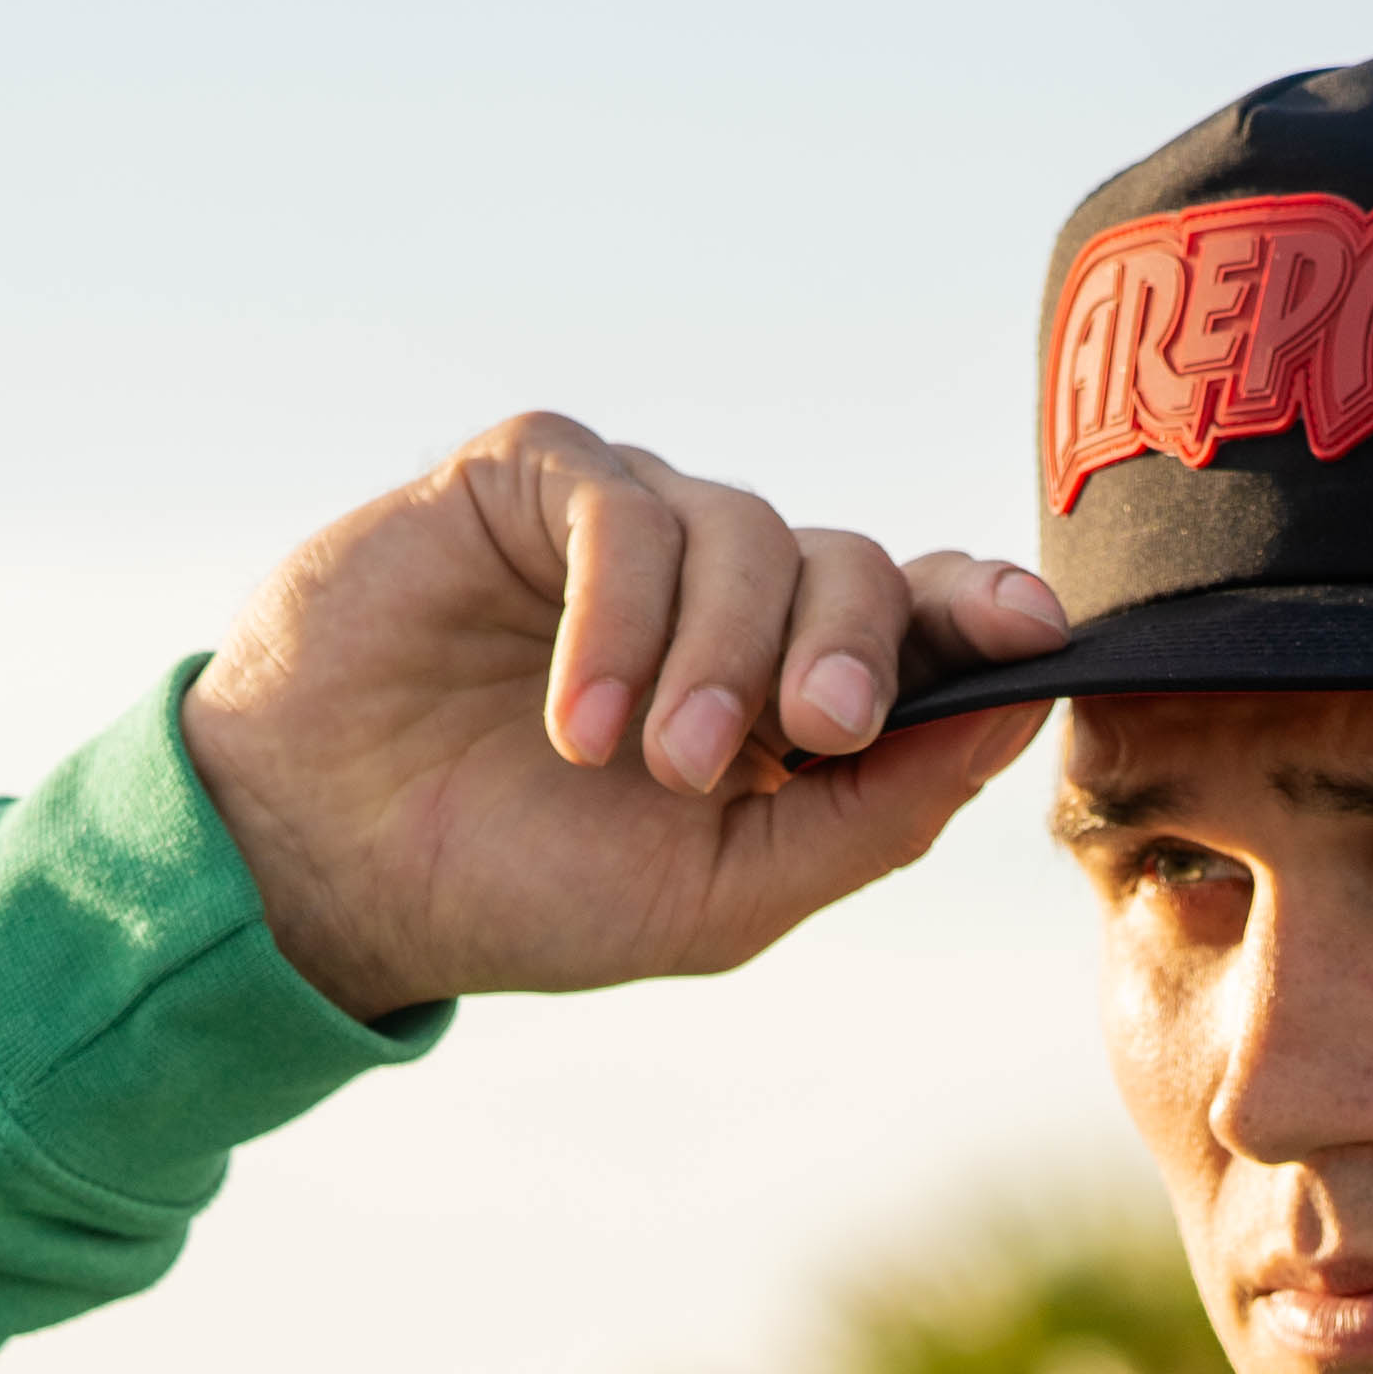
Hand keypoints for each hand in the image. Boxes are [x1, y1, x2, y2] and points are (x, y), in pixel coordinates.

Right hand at [181, 418, 1068, 1017]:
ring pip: (746, 530)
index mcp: (788, 687)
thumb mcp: (729, 894)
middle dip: (846, 651)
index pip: (919, 622)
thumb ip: (873, 816)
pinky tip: (580, 719)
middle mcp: (724, 591)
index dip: (982, 611)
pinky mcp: (527, 479)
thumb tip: (1013, 717)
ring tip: (649, 763)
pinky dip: (620, 614)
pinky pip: (622, 505)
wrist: (337, 868)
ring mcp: (630, 526)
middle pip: (851, 565)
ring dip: (716, 655)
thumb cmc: (531, 887)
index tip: (1035, 630)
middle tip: (807, 735)